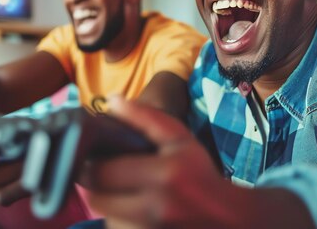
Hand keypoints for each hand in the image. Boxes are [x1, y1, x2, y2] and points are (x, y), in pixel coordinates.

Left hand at [80, 96, 233, 228]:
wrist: (225, 216)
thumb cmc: (199, 173)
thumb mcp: (179, 139)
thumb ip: (146, 117)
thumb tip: (112, 101)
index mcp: (161, 174)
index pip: (103, 173)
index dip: (91, 164)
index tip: (94, 158)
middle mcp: (154, 206)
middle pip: (97, 198)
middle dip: (96, 185)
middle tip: (103, 175)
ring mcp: (150, 228)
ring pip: (104, 216)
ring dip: (106, 203)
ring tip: (117, 192)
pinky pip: (118, 228)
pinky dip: (118, 219)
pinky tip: (129, 208)